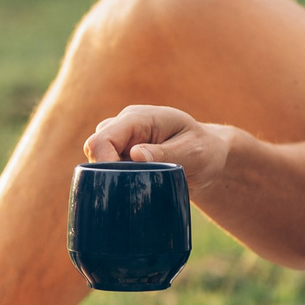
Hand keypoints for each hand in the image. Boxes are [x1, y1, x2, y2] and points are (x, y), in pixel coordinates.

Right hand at [85, 104, 231, 194]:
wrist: (209, 157)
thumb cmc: (205, 151)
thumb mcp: (194, 153)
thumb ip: (165, 153)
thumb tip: (134, 155)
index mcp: (140, 118)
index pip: (103, 138)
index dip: (104, 163)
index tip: (125, 182)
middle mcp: (125, 125)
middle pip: (95, 148)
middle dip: (109, 171)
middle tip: (137, 185)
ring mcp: (122, 139)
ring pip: (98, 159)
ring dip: (114, 176)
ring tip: (142, 183)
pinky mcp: (122, 153)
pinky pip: (107, 167)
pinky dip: (117, 179)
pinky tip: (136, 186)